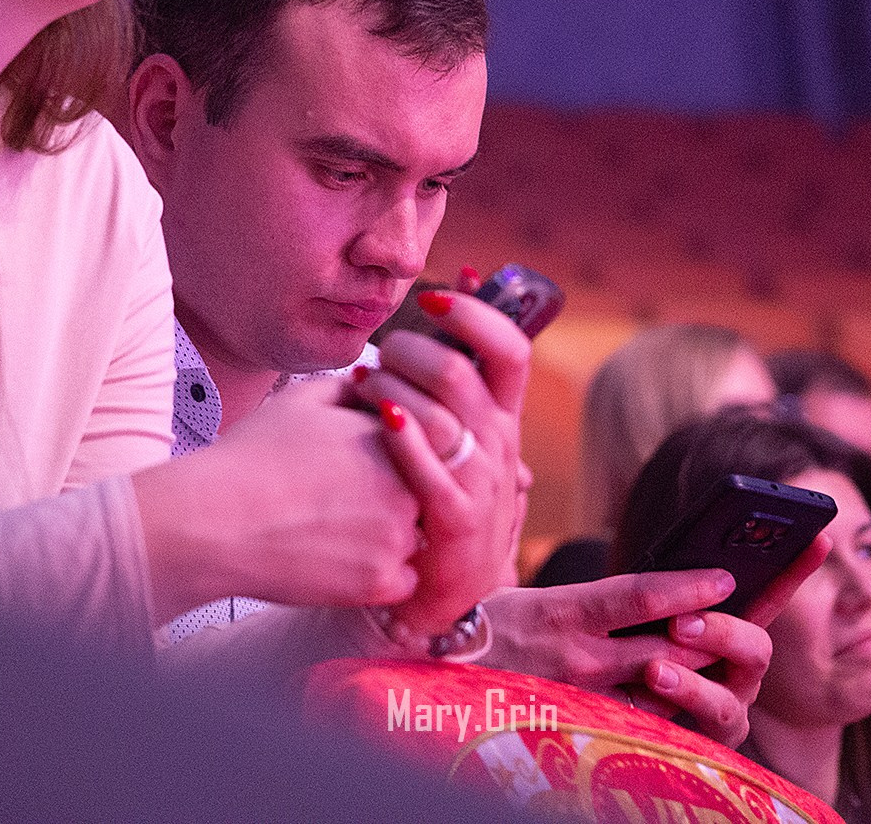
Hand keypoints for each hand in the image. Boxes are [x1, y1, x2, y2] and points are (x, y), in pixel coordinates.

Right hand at [132, 378, 420, 622]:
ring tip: (339, 531)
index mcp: (395, 435)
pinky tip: (342, 560)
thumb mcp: (302, 399)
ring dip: (391, 537)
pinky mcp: (380, 581)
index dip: (393, 457)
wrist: (213, 520)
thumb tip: (382, 385)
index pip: (424, 445)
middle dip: (396, 497)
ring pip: (418, 538)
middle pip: (426, 492)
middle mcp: (407, 483)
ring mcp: (396, 536)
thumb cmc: (251, 456)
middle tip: (348, 502)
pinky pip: (404, 580)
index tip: (359, 469)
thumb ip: (353, 388)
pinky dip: (381, 575)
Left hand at [353, 286, 529, 643]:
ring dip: (392, 389)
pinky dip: (404, 439)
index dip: (474, 315)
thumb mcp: (454, 432)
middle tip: (378, 356)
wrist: (447, 585)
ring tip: (362, 388)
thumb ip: (451, 375)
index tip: (433, 300)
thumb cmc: (437, 492)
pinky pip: (433, 471)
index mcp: (501, 417)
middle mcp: (499, 444)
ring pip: (444, 413)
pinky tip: (378, 421)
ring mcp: (482, 483)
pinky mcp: (456, 521)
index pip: (509, 348)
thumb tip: (464, 285)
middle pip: (461, 373)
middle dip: (408, 350)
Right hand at [482, 569, 772, 746]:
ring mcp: (583, 699)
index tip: (725, 575)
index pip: (637, 596)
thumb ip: (598, 600)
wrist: (440, 676)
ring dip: (701, 673)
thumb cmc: (494, 628)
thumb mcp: (538, 598)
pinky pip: (642, 719)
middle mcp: (577, 658)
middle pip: (665, 648)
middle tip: (744, 617)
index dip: (687, 587)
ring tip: (728, 656)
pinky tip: (698, 700)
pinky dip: (673, 706)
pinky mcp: (585, 727)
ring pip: (662, 688)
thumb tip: (664, 594)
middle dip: (714, 634)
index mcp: (563, 611)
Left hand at [631, 534, 830, 743]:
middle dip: (724, 634)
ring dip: (692, 684)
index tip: (819, 539)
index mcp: (728, 629)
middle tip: (680, 623)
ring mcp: (725, 709)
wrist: (591, 700)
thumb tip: (701, 575)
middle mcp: (737, 670)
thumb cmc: (621, 642)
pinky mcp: (702, 745)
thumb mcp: (643, 611)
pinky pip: (698, 737)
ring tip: (655, 670)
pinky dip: (676, 715)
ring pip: (727, 701)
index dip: (795, 570)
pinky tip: (649, 697)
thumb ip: (667, 593)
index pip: (767, 597)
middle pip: (756, 650)